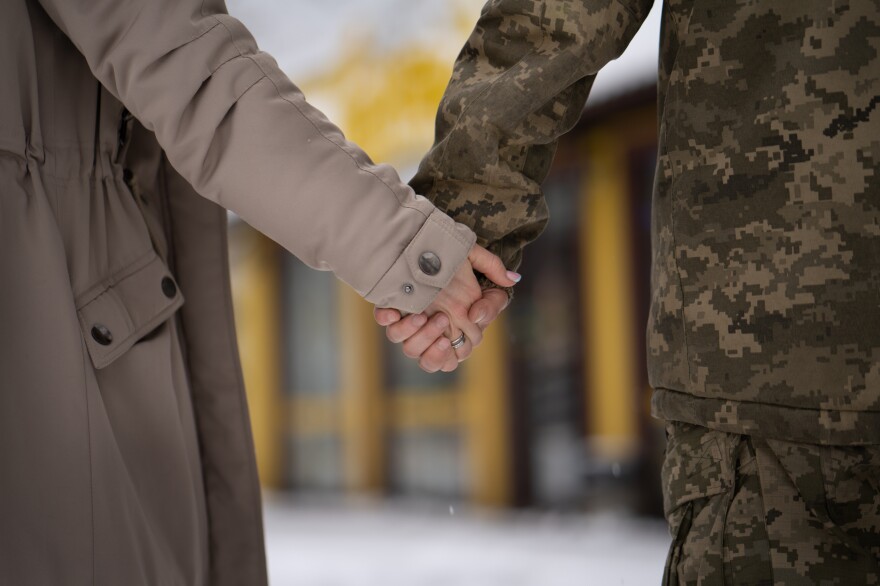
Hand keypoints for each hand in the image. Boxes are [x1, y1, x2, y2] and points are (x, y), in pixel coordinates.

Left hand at [375, 245, 517, 371]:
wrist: (422, 237)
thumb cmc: (451, 253)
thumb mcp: (475, 258)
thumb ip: (493, 269)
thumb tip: (512, 280)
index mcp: (451, 325)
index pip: (454, 356)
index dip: (455, 351)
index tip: (458, 328)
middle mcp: (429, 327)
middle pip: (428, 361)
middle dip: (434, 349)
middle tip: (441, 320)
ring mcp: (409, 319)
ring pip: (409, 348)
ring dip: (417, 336)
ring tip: (423, 316)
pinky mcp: (390, 306)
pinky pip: (385, 323)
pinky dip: (388, 319)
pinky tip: (393, 311)